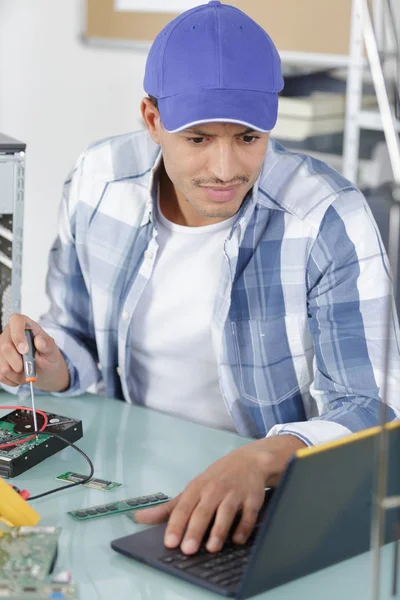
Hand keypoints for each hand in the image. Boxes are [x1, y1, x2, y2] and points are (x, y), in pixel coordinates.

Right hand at [0, 313, 69, 391]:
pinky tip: (19, 377)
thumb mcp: (52, 350)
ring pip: (1, 363)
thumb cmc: (47, 355)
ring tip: (27, 374)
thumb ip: (47, 345)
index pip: (16, 320)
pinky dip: (12, 379)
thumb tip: (39, 340)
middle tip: (27, 369)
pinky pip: (0, 374)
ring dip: (16, 374)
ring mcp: (1, 347)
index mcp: (25, 324)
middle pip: (5, 346)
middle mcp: (9, 333)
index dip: (18, 335)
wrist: (43, 368)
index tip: (24, 350)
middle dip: (17, 362)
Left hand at [134, 434, 304, 553]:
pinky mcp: (253, 498)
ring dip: (219, 530)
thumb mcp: (192, 489)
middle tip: (187, 549)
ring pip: (226, 512)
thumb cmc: (217, 479)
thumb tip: (139, 518)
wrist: (249, 461)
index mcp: (198, 487)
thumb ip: (169, 508)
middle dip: (195, 530)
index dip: (176, 525)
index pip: (184, 507)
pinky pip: (249, 515)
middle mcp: (215, 489)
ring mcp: (235, 493)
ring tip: (212, 547)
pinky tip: (237, 540)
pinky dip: (244, 528)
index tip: (169, 542)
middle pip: (203, 511)